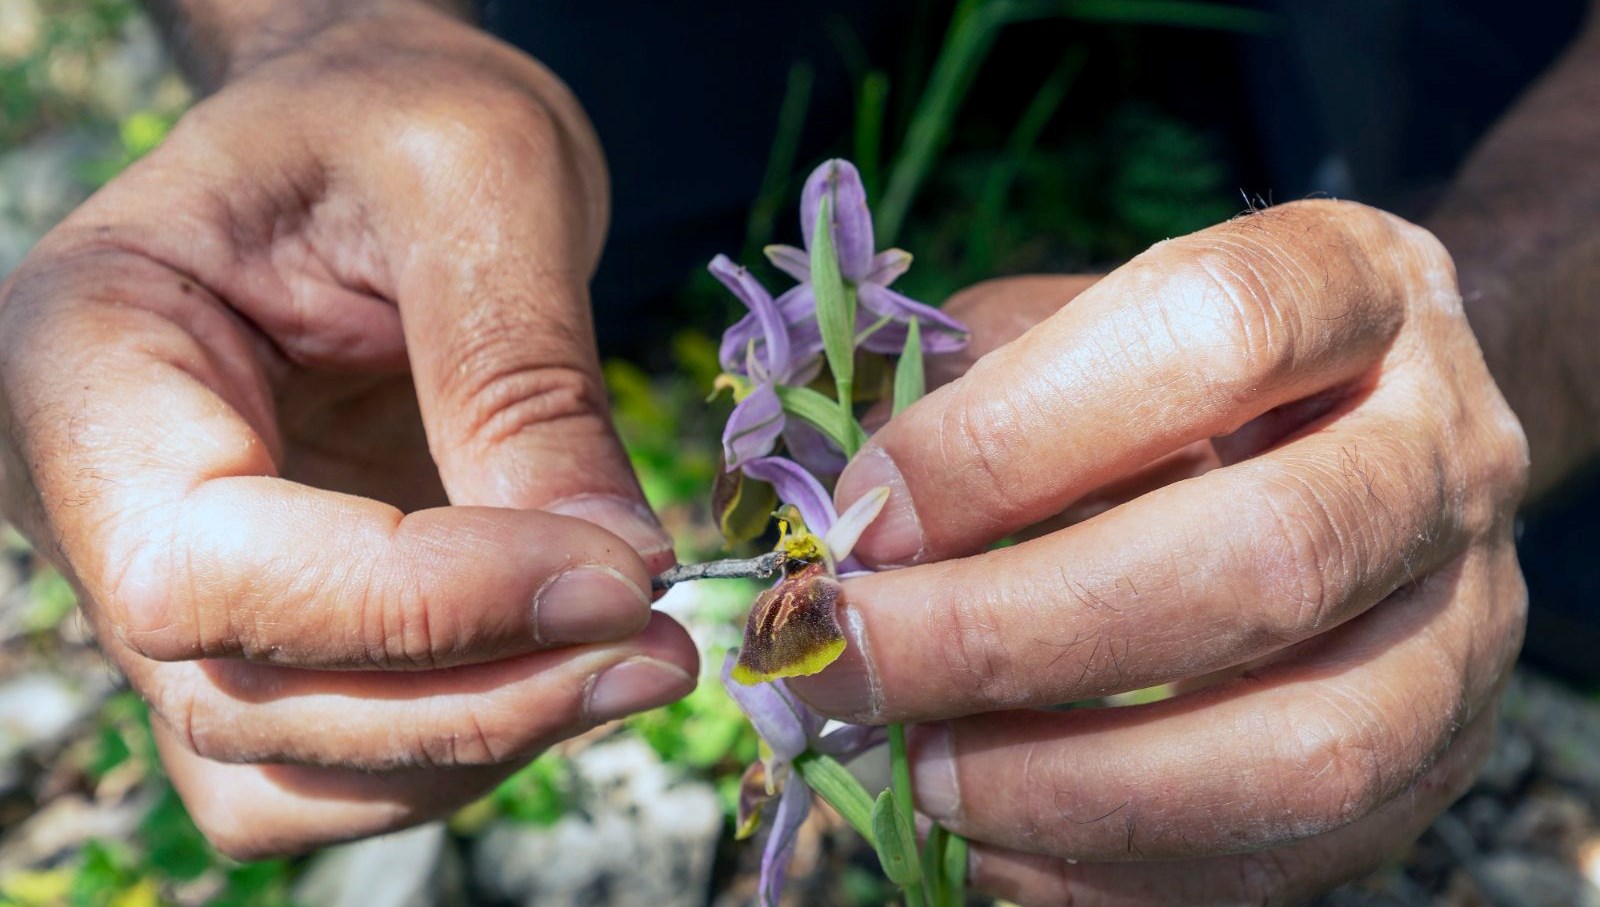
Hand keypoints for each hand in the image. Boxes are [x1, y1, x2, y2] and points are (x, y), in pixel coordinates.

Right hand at [0, 3, 696, 857]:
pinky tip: (572, 665)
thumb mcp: (481, 174)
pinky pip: (339, 767)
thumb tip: (613, 572)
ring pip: (291, 771)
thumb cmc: (400, 111)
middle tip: (662, 647)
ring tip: (638, 654)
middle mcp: (94, 501)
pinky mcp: (273, 633)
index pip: (203, 566)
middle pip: (245, 699)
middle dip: (474, 701)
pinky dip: (464, 749)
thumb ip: (524, 374)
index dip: (420, 605)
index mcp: (88, 358)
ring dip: (480, 745)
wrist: (375, 134)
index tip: (615, 576)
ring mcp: (179, 588)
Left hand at [792, 201, 1528, 903]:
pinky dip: (1117, 873)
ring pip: (1305, 747)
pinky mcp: (1444, 760)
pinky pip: (1293, 861)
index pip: (1209, 335)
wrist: (1371, 432)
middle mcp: (1443, 450)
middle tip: (843, 660)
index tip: (863, 516)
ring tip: (916, 769)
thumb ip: (960, 387)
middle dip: (1013, 633)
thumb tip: (824, 521)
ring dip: (1073, 782)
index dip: (1013, 436)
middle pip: (1264, 557)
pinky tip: (991, 841)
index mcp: (1352, 285)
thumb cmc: (1181, 370)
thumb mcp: (1077, 322)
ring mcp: (1466, 621)